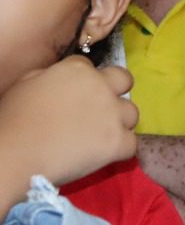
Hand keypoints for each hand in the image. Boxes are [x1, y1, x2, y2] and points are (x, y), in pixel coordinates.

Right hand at [0, 57, 137, 186]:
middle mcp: (101, 86)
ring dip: (119, 123)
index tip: (73, 99)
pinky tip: (103, 155)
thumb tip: (58, 78)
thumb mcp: (26, 84)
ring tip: (98, 137)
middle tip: (99, 111)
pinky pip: (132, 144)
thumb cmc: (12, 120)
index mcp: (77, 70)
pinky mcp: (117, 141)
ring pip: (132, 113)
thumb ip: (50, 76)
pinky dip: (120, 150)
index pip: (91, 68)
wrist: (14, 155)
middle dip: (116, 92)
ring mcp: (112, 114)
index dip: (83, 83)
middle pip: (125, 81)